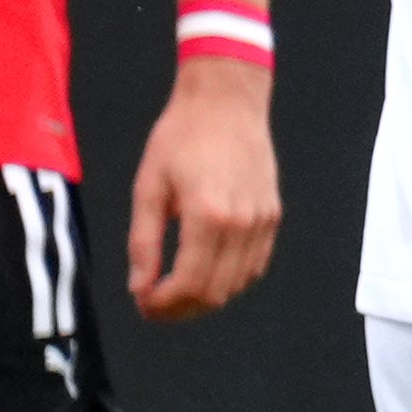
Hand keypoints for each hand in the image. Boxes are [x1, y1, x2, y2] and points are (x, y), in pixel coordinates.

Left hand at [128, 61, 280, 320]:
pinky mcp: (272, 216)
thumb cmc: (180, 138)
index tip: (143, 303)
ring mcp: (262, 221)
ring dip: (205, 297)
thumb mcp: (149, 187)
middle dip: (180, 308)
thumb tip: (139, 287)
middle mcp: (241, 224)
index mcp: (207, 215)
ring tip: (176, 290)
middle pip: (215, 293)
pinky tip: (206, 271)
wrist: (226, 102)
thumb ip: (144, 242)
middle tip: (154, 303)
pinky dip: (230, 279)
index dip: (163, 305)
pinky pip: (254, 266)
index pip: (189, 284)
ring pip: (237, 285)